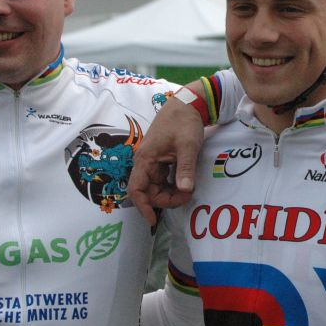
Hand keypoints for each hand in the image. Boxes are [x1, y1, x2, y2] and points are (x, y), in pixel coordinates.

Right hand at [129, 98, 205, 224]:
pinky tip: (185, 185)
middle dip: (165, 199)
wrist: (187, 105)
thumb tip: (185, 189)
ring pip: (156, 186)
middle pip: (148, 191)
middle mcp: (145, 162)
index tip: (154, 220)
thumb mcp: (188, 145)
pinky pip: (162, 179)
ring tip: (188, 191)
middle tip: (187, 197)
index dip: (143, 207)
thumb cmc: (184, 122)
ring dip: (169, 193)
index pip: (136, 189)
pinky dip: (172, 185)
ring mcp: (153, 161)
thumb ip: (186, 168)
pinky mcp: (161, 159)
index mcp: (146, 159)